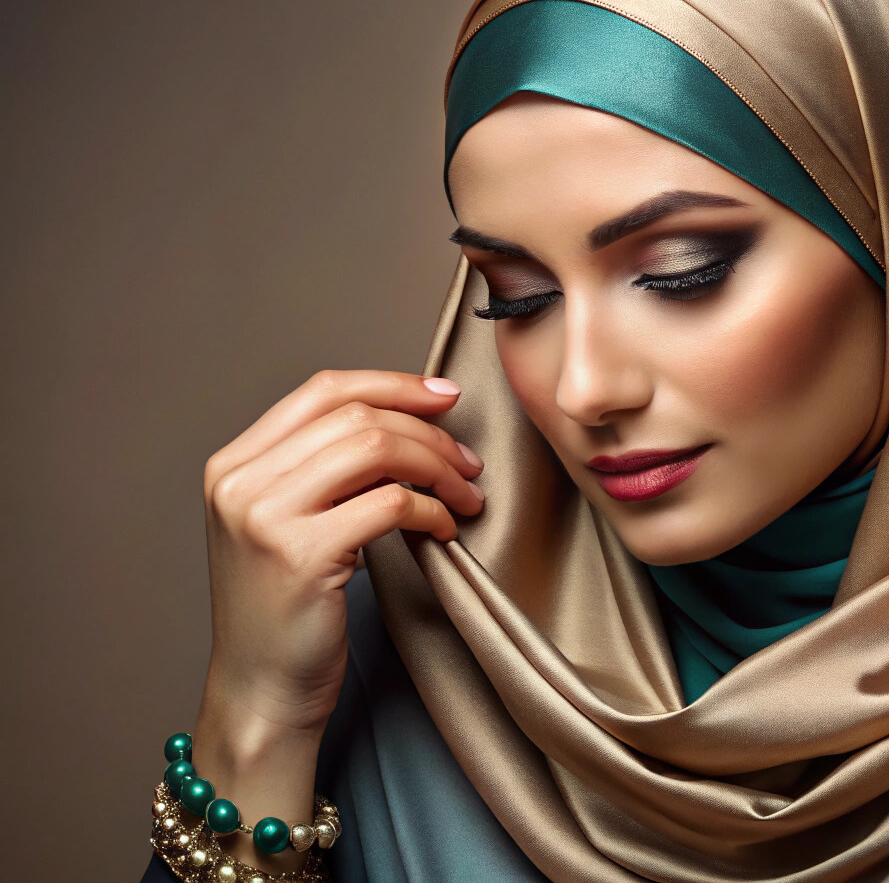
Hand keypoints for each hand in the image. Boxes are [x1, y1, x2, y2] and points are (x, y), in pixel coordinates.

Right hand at [199, 370, 484, 737]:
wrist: (262, 690)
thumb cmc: (288, 609)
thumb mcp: (288, 522)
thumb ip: (324, 468)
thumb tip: (410, 416)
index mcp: (233, 464)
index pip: (323, 390)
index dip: (393, 385)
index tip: (446, 397)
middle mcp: (239, 482)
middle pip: (357, 416)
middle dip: (429, 433)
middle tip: (468, 464)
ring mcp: (264, 517)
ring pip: (376, 449)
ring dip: (438, 467)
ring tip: (466, 495)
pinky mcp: (301, 554)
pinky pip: (391, 504)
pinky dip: (432, 510)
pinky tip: (445, 529)